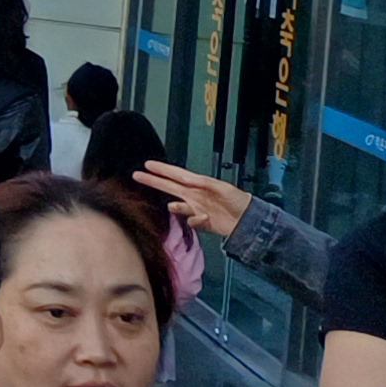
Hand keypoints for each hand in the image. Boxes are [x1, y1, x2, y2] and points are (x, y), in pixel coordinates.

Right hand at [132, 161, 251, 237]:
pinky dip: (194, 220)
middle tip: (137, 175)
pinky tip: (204, 219)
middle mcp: (194, 195)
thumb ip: (202, 182)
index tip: (147, 165)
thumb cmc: (238, 201)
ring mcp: (196, 208)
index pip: (175, 175)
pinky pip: (189, 221)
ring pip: (177, 206)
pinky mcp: (200, 222)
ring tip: (183, 206)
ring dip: (177, 207)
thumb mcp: (221, 187)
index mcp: (198, 185)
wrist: (248, 221)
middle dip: (153, 181)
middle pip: (168, 187)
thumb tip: (184, 178)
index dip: (161, 170)